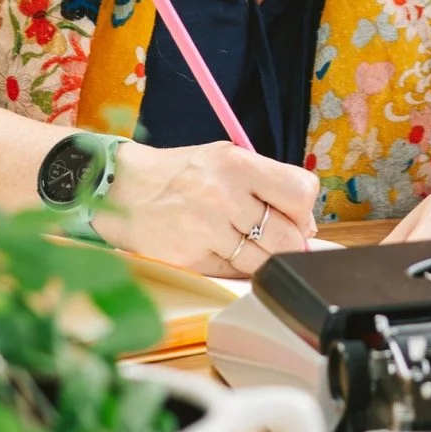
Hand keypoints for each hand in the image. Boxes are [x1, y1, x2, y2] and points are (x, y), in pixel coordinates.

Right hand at [93, 137, 318, 275]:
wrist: (125, 190)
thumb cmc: (182, 173)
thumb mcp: (226, 158)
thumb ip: (266, 183)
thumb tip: (305, 222)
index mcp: (238, 164)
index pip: (300, 192)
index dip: (304, 211)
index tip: (297, 216)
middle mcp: (224, 196)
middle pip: (288, 236)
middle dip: (291, 242)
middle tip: (279, 237)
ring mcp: (206, 231)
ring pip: (263, 261)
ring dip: (264, 257)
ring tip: (246, 240)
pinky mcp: (191, 261)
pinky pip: (234, 273)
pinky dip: (236, 267)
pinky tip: (223, 249)